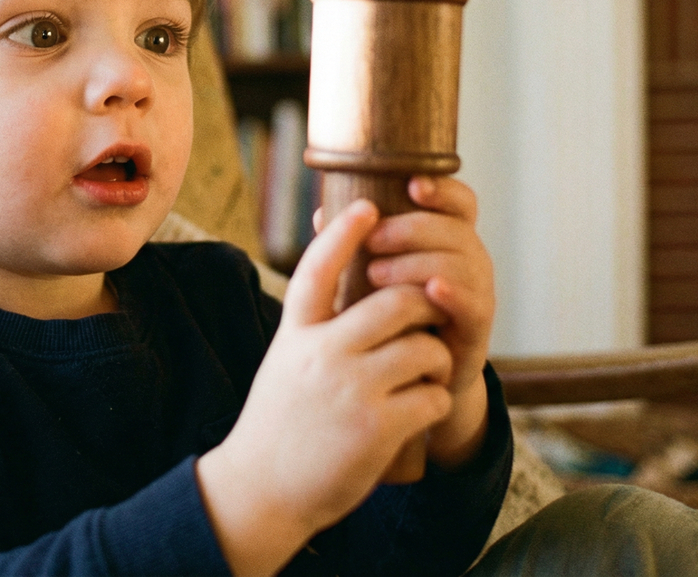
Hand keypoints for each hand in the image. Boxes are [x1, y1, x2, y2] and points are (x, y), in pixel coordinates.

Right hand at [196, 200, 454, 575]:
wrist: (261, 490)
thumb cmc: (279, 422)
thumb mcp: (285, 361)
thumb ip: (313, 326)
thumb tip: (337, 280)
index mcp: (296, 334)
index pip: (317, 270)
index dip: (342, 235)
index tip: (366, 206)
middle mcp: (321, 354)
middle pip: (395, 302)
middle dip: (424, 304)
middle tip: (429, 316)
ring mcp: (351, 390)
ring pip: (425, 349)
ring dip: (436, 360)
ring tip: (425, 374)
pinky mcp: (377, 427)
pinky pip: (434, 397)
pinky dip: (436, 402)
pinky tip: (419, 412)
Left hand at [347, 176, 495, 466]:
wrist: (405, 385)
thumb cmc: (382, 321)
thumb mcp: (363, 280)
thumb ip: (351, 247)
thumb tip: (321, 213)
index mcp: (445, 240)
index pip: (459, 202)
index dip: (443, 188)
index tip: (412, 184)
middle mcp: (468, 260)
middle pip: (457, 227)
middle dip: (413, 227)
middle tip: (373, 239)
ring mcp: (477, 293)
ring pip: (464, 262)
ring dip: (420, 262)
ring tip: (377, 273)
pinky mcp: (477, 330)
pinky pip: (475, 304)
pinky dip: (455, 293)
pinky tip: (431, 290)